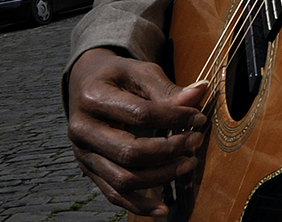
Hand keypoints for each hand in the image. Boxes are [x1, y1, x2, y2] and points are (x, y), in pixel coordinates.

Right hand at [66, 47, 209, 216]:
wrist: (85, 84)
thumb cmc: (117, 77)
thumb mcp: (139, 72)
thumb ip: (166, 88)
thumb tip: (198, 94)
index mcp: (92, 97)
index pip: (140, 115)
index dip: (174, 118)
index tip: (199, 118)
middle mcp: (82, 129)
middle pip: (130, 152)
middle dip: (169, 150)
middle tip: (195, 141)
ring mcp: (83, 154)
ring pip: (123, 179)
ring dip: (161, 177)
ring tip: (188, 164)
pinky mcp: (89, 170)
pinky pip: (114, 194)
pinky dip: (139, 205)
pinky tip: (164, 208)